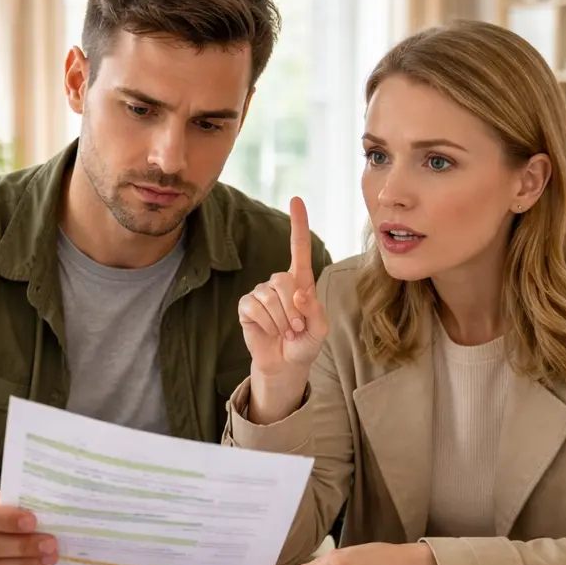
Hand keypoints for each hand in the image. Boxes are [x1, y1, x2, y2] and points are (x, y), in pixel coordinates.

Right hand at [237, 197, 327, 423]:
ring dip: (281, 321)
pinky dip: (266, 324)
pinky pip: (255, 308)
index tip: (296, 200)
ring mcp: (260, 293)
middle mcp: (279, 283)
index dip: (297, 224)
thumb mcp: (319, 329)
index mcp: (300, 282)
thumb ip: (314, 310)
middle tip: (296, 328)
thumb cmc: (304, 343)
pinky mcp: (246, 306)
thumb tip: (298, 294)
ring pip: (269, 297)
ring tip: (284, 333)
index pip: (298, 248)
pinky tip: (269, 331)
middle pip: (283, 280)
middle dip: (293, 309)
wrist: (285, 365)